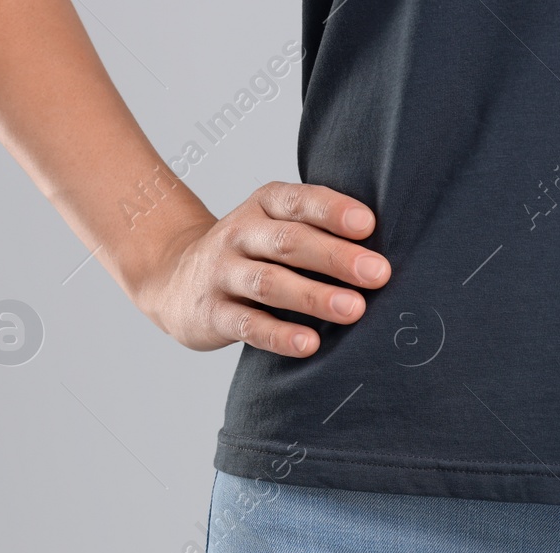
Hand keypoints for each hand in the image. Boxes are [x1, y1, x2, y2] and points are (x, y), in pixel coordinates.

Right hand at [133, 181, 390, 357]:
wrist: (173, 278)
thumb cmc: (253, 253)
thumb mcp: (277, 227)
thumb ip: (320, 230)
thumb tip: (387, 249)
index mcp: (264, 205)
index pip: (299, 201)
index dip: (332, 211)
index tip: (368, 225)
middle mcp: (240, 234)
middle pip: (289, 242)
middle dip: (337, 258)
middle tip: (379, 274)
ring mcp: (222, 273)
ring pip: (270, 284)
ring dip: (315, 297)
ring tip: (355, 310)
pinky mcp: (212, 313)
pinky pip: (248, 325)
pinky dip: (279, 335)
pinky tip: (309, 345)